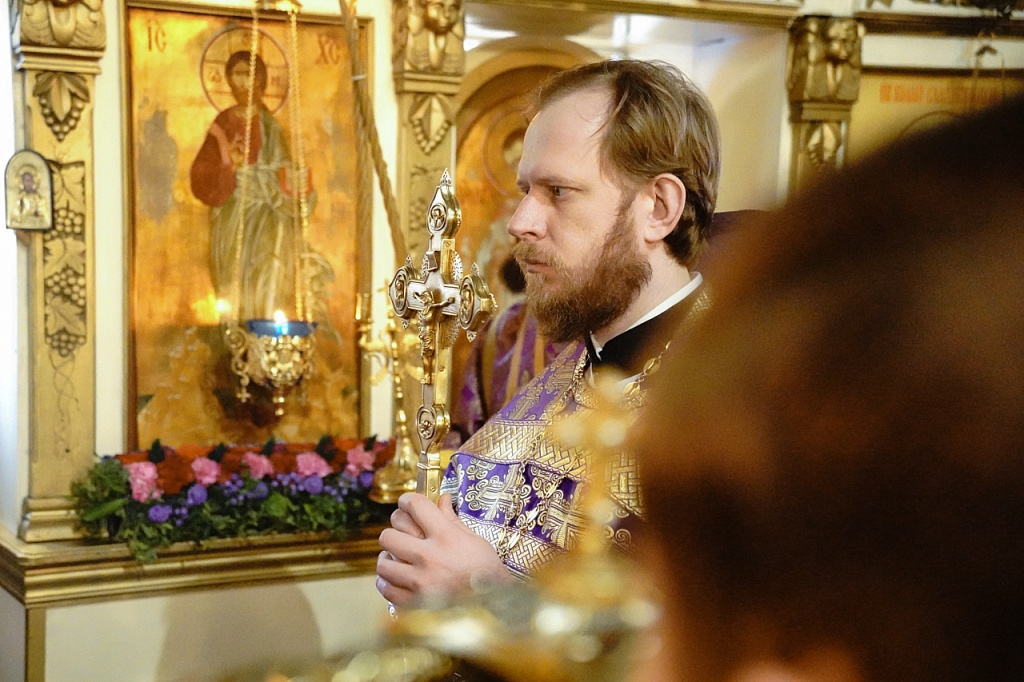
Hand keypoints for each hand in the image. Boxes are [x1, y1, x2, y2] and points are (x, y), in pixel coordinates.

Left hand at [376, 492, 512, 608]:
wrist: (494, 599)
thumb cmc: (485, 567)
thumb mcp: (472, 537)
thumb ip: (451, 518)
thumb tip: (442, 498)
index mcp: (445, 536)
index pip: (414, 506)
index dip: (407, 500)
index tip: (407, 504)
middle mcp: (429, 557)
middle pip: (389, 534)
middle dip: (394, 530)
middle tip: (401, 533)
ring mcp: (420, 581)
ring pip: (383, 563)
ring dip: (388, 557)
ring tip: (396, 557)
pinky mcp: (416, 602)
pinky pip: (386, 589)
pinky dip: (386, 583)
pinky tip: (395, 578)